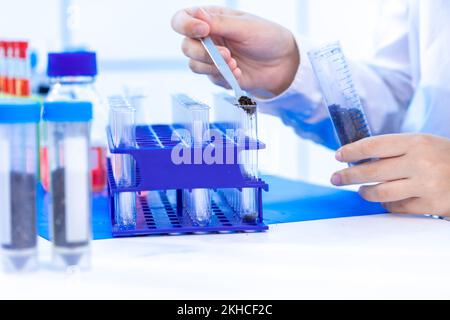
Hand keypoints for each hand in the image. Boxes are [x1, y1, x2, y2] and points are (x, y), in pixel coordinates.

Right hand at [171, 6, 299, 95]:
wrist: (283, 63)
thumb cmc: (267, 38)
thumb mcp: (245, 26)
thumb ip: (219, 23)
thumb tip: (197, 14)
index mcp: (211, 19)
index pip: (182, 20)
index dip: (186, 25)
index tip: (203, 31)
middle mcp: (207, 38)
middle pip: (186, 46)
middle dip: (203, 53)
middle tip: (226, 54)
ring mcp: (211, 58)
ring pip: (194, 65)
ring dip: (213, 66)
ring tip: (235, 63)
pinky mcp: (218, 75)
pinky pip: (210, 78)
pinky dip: (224, 76)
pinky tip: (239, 72)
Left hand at [330, 134, 449, 216]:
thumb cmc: (444, 157)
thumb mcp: (423, 143)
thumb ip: (395, 149)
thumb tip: (360, 157)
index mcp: (416, 142)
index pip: (373, 145)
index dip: (351, 151)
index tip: (338, 155)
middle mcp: (420, 162)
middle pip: (371, 170)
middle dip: (348, 175)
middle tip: (335, 178)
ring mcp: (426, 185)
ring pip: (380, 192)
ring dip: (365, 192)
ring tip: (360, 190)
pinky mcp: (431, 204)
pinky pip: (397, 207)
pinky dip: (386, 204)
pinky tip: (383, 200)